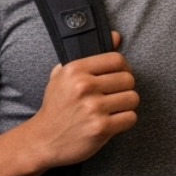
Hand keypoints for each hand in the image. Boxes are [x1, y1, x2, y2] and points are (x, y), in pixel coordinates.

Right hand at [23, 32, 136, 168]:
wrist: (42, 140)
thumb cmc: (56, 106)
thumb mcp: (63, 75)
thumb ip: (90, 55)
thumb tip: (116, 36)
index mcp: (75, 70)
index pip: (117, 60)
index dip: (123, 69)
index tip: (117, 77)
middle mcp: (84, 87)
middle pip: (128, 79)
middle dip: (124, 88)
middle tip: (113, 96)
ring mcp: (93, 108)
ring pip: (133, 98)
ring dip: (125, 105)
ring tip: (111, 109)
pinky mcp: (101, 128)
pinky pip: (131, 117)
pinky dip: (124, 121)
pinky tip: (110, 121)